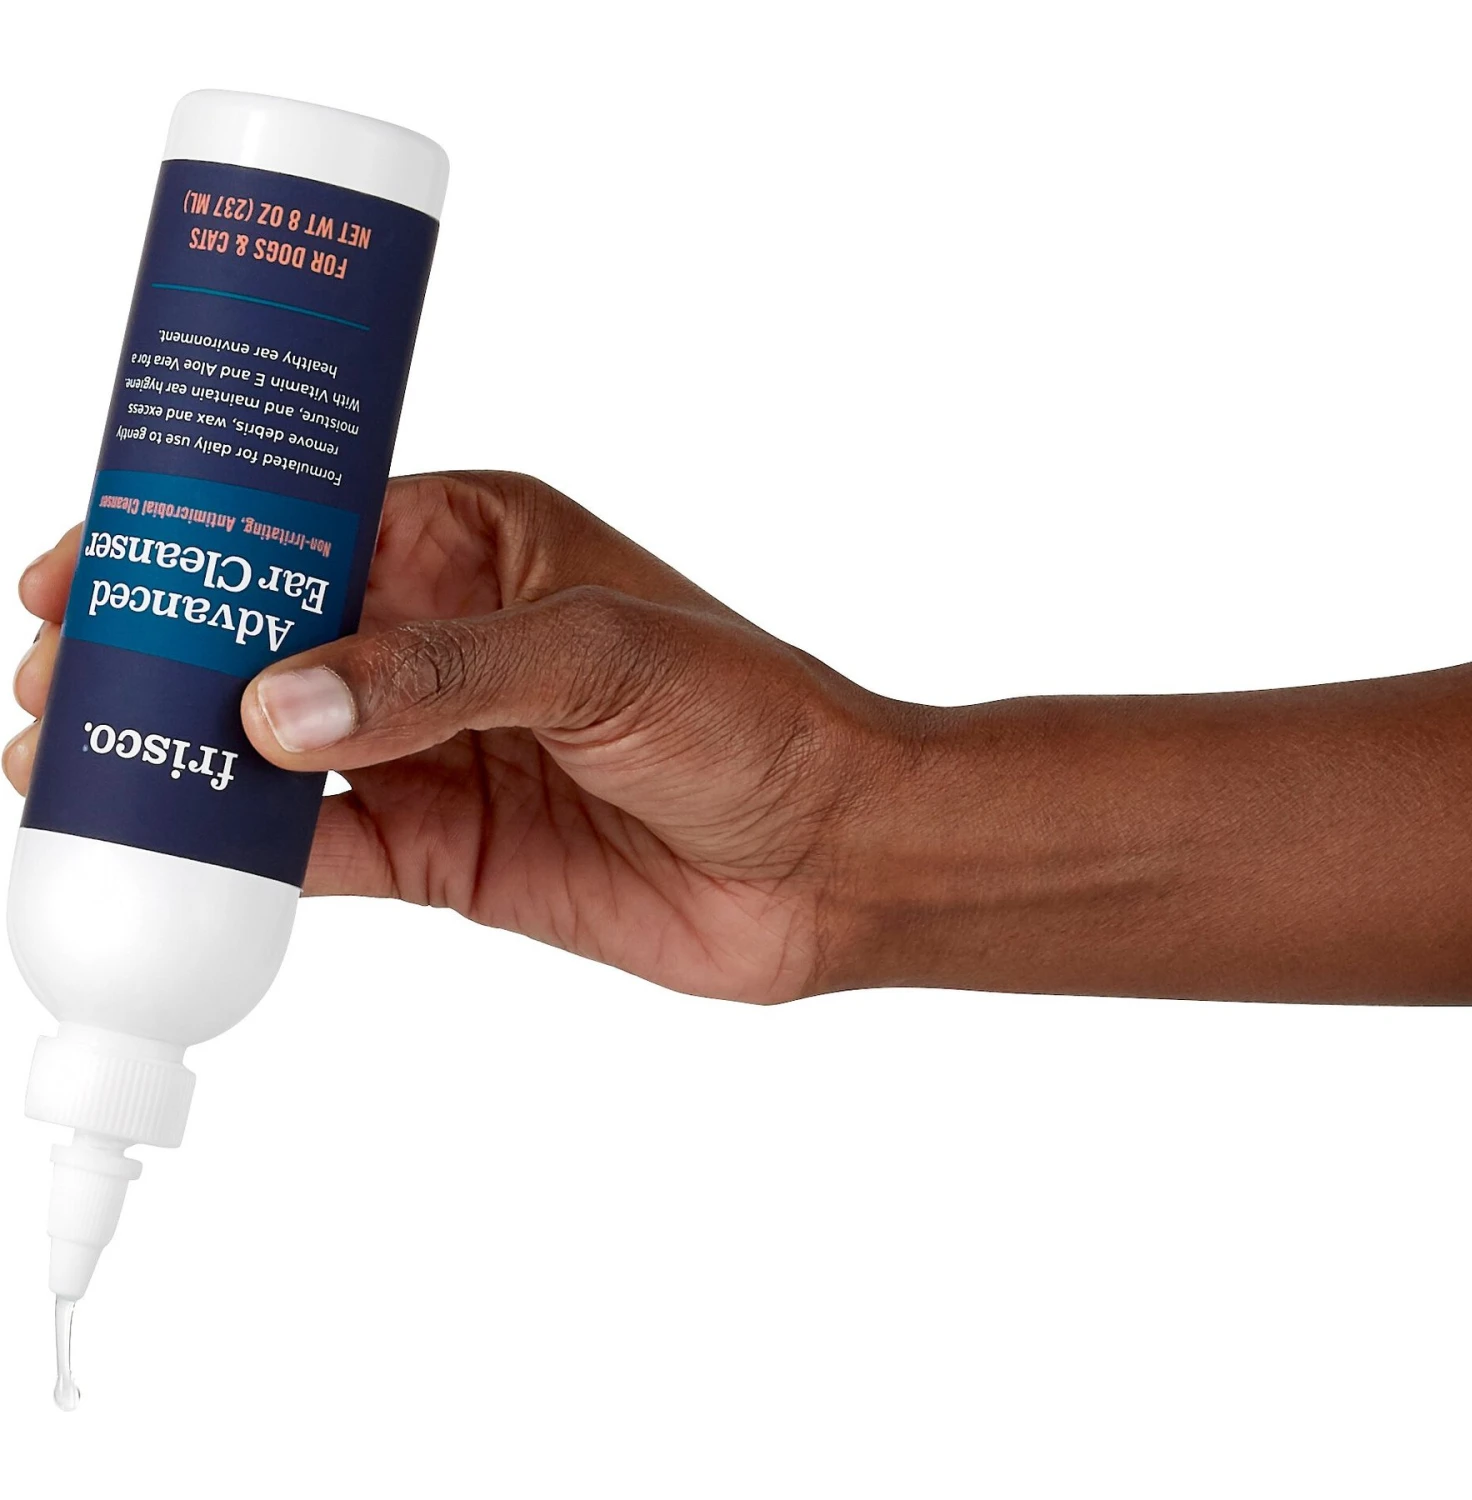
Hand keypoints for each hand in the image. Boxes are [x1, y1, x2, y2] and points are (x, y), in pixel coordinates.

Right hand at [9, 472, 903, 1003]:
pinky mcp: (451, 851)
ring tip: (76, 768)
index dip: (193, 542)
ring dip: (185, 759)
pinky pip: (325, 850)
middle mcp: (444, 644)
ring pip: (279, 749)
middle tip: (60, 681)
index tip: (88, 565)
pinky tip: (179, 856)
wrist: (831, 858)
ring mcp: (441, 751)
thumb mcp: (596, 655)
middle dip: (162, 656)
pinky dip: (251, 856)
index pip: (305, 524)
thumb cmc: (754, 717)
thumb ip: (436, 675)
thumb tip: (273, 710)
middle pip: (268, 638)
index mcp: (476, 545)